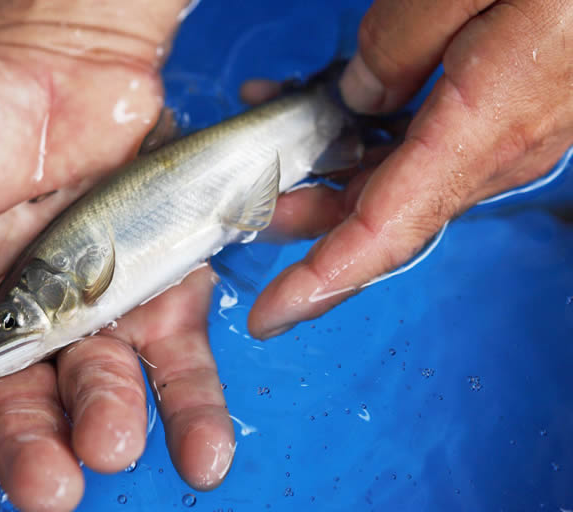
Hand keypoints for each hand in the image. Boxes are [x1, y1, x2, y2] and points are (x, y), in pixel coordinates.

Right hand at [0, 1, 233, 509]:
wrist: (59, 61)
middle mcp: (20, 332)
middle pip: (24, 416)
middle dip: (34, 455)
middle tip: (52, 486)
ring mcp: (95, 316)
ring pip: (104, 392)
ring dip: (111, 427)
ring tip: (116, 446)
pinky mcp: (159, 292)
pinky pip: (177, 357)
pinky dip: (192, 405)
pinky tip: (205, 453)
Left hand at [247, 0, 572, 337]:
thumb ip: (399, 44)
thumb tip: (358, 94)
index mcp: (482, 128)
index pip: (383, 234)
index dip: (320, 281)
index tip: (269, 316)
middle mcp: (494, 151)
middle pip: (379, 214)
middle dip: (305, 215)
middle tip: (250, 200)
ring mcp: (503, 137)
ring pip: (398, 180)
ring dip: (329, 167)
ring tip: (276, 131)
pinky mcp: (506, 115)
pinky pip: (426, 145)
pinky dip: (369, 134)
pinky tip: (335, 98)